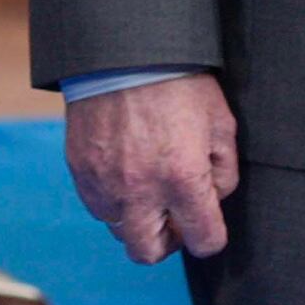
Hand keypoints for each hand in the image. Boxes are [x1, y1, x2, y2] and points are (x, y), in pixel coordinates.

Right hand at [64, 71, 243, 261]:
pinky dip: (112, 198)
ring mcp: (105, 182)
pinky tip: (124, 171)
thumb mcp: (221, 123)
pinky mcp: (81, 169)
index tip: (207, 222)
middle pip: (149, 252)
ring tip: (146, 186)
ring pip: (119, 229)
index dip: (211, 236)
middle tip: (174, 216)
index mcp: (182, 179)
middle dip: (167, 242)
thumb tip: (212, 197)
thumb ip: (224, 171)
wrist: (124, 51)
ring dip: (136, 217)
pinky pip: (96, 204)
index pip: (204, 241)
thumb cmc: (179, 83)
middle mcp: (140, 190)